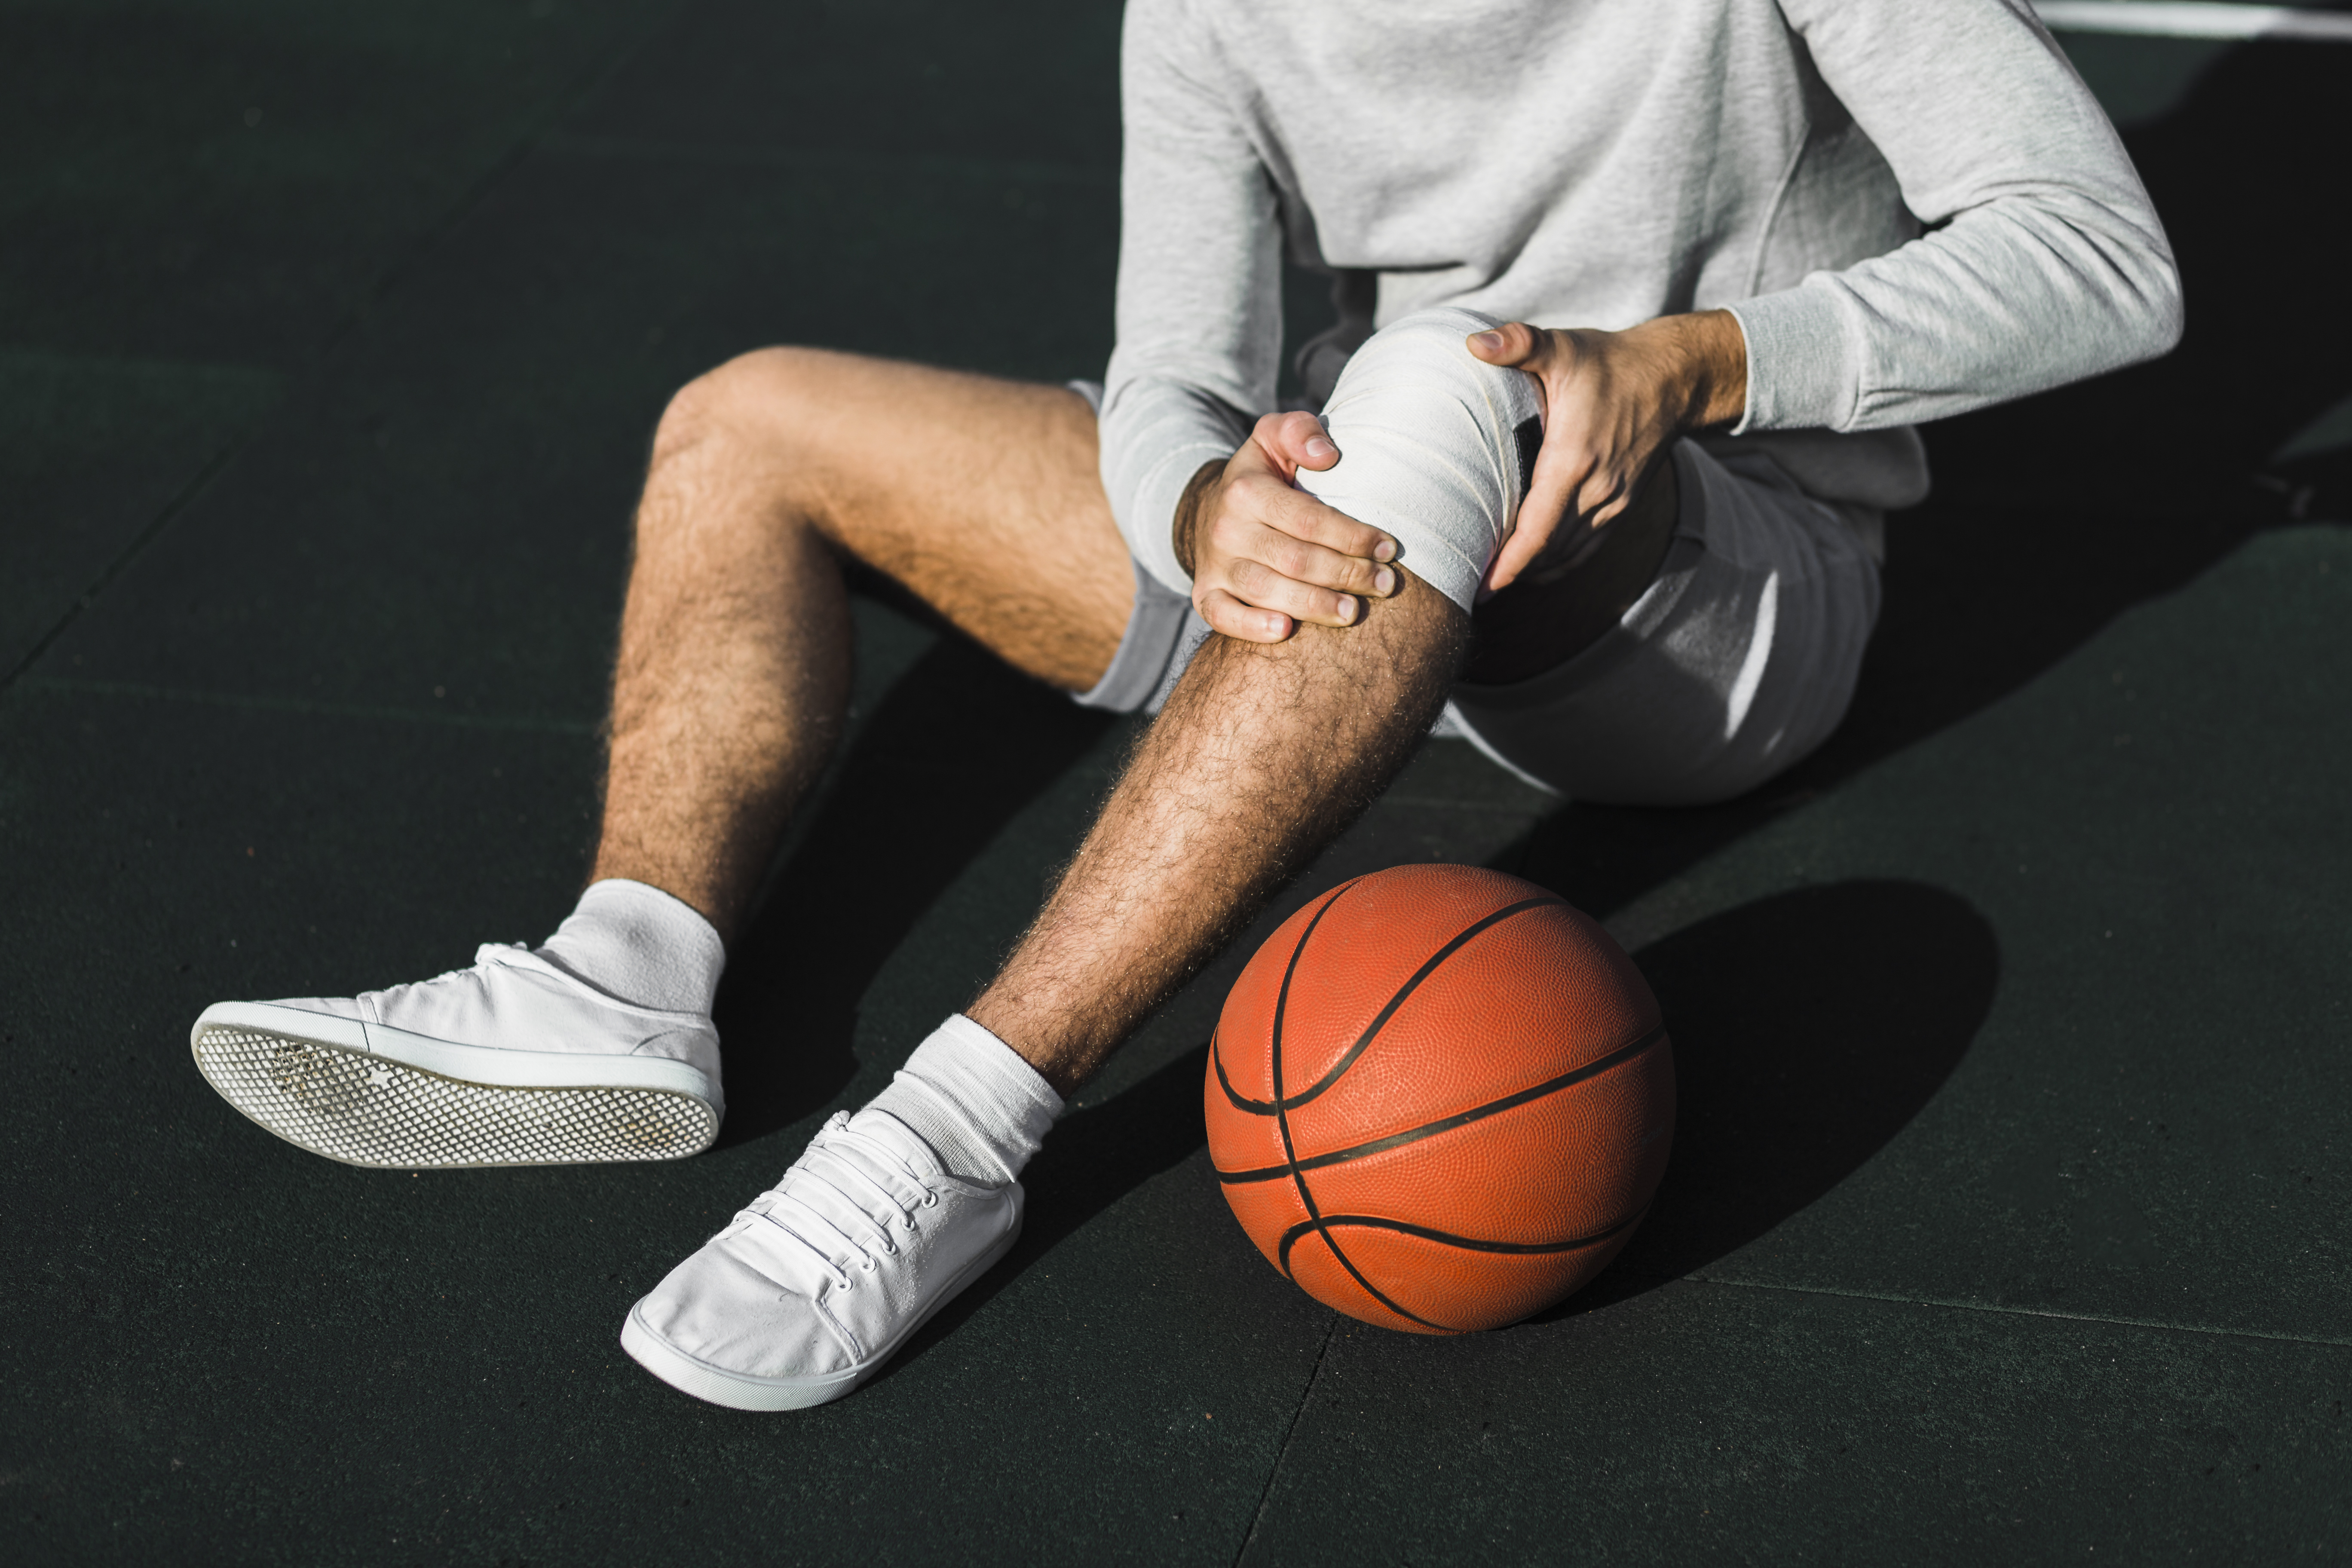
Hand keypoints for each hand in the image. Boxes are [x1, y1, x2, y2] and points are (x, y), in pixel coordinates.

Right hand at [1174, 410, 1399, 641]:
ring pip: (1267, 591)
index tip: (1388, 547)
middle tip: (1384, 584)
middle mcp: (1226, 530)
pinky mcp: (1205, 594)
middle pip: (1295, 559)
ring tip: (1354, 611)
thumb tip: (1328, 456)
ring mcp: (1214, 565)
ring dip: (1315, 604)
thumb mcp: (1275, 437)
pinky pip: (1222, 617)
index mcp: (1246, 491)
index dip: (1352, 536)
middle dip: (1346, 574)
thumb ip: (1300, 432)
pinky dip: (1251, 626)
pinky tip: (1285, 630)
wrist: (1211, 511)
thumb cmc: (1262, 476)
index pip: (1308, 519)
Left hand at [1466, 310, 1746, 591]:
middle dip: (1511, 574)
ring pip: (1568, 554)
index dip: (1509, 564)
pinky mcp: (1623, 504)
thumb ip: (1519, 343)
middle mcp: (1597, 490)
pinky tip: (1536, 568)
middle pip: (1548, 551)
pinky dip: (1561, 563)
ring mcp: (1613, 501)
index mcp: (1574, 460)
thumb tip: (1474, 343)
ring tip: (1496, 581)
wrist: (1675, 377)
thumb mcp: (1563, 347)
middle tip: (1471, 588)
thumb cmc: (1611, 363)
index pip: (1538, 531)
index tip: (1482, 585)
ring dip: (1533, 571)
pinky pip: (1589, 548)